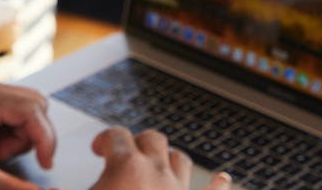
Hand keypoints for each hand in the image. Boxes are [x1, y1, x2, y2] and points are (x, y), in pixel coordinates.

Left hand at [0, 74, 56, 189]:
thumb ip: (12, 185)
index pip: (31, 110)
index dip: (46, 139)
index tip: (46, 163)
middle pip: (34, 104)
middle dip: (30, 135)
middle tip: (5, 155)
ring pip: (26, 106)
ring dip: (20, 133)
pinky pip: (13, 108)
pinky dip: (9, 129)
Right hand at [89, 126, 231, 189]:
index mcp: (126, 167)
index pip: (115, 135)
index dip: (103, 139)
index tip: (98, 149)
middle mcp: (157, 173)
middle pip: (152, 139)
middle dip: (137, 143)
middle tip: (124, 158)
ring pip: (181, 160)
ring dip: (169, 159)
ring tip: (158, 166)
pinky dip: (219, 186)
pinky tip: (223, 180)